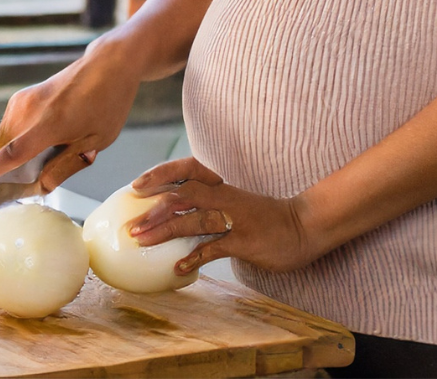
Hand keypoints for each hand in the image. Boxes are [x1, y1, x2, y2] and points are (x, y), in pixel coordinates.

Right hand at [0, 43, 139, 195]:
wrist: (107, 65)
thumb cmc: (107, 104)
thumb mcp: (95, 143)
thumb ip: (64, 166)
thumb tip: (39, 186)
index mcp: (48, 124)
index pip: (9, 155)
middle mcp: (27, 111)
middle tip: (9, 192)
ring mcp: (21, 102)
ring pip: (1, 140)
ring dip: (5, 158)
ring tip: (30, 169)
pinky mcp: (20, 98)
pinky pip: (8, 128)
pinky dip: (12, 143)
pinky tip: (32, 149)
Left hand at [128, 157, 317, 274]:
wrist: (305, 226)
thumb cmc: (265, 217)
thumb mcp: (235, 204)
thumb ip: (208, 205)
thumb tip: (172, 216)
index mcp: (221, 187)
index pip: (187, 168)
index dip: (160, 174)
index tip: (137, 186)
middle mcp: (225, 197)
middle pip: (183, 195)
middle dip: (154, 209)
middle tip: (131, 225)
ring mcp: (235, 218)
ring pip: (194, 221)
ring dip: (165, 231)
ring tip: (142, 241)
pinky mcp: (245, 241)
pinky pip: (214, 248)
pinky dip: (194, 258)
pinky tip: (178, 268)